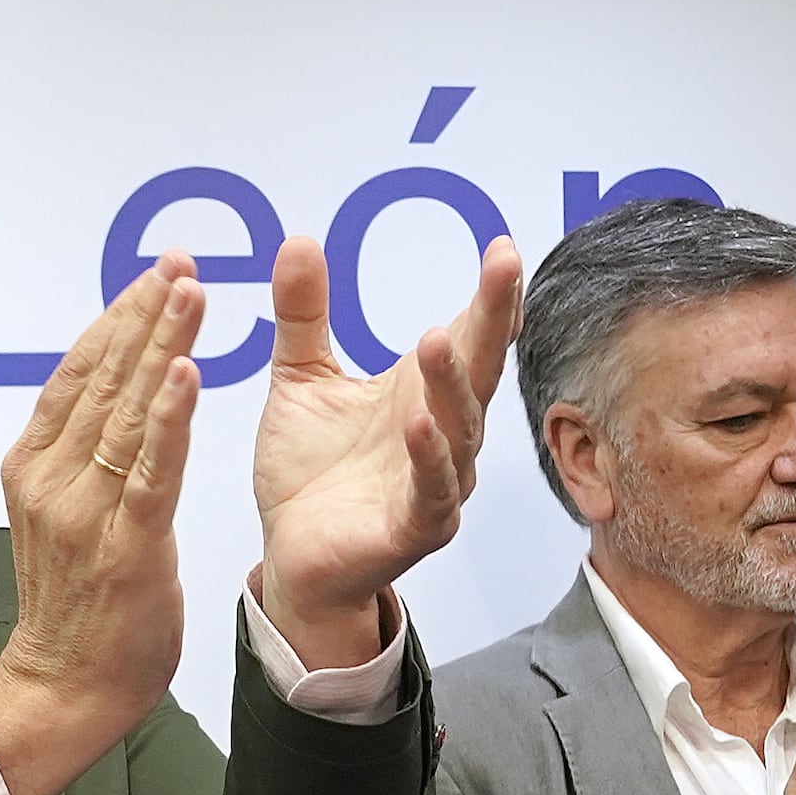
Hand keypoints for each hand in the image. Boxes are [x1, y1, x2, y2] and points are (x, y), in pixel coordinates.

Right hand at [0, 268, 201, 794]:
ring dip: (161, 345)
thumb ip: (82, 457)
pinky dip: (170, 418)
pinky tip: (187, 372)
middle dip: (144, 314)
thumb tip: (115, 399)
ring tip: (190, 292)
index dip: (117, 318)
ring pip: (128, 412)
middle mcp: (51, 479)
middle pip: (102, 379)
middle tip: (179, 262)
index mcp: (33, 465)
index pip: (78, 373)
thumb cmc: (77, 607)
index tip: (152, 273)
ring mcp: (84, 512)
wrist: (63, 688)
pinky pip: (150, 470)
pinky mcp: (124, 546)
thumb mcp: (64, 514)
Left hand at [245, 231, 522, 665]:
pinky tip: (418, 426)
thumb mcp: (300, 378)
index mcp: (421, 393)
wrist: (291, 556)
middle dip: (494, 318)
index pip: (471, 336)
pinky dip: (428, 458)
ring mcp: (436, 483)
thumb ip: (303, 314)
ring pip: (458, 428)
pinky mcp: (414, 527)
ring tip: (437, 336)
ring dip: (450, 384)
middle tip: (503, 266)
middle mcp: (442, 433)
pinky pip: (430, 490)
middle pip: (478, 370)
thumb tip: (298, 238)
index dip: (490, 296)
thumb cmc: (309, 472)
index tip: (501, 248)